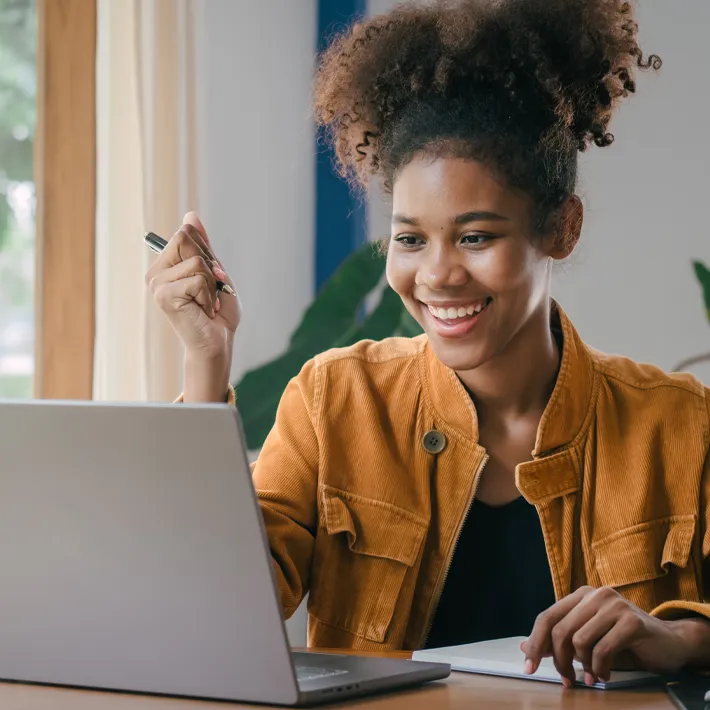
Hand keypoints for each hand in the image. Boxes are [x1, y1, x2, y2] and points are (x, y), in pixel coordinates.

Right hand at [146, 212, 241, 399]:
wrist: (218, 342)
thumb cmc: (217, 313)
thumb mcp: (214, 272)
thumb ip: (203, 246)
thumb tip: (190, 215)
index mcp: (166, 264)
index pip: (186, 233)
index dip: (207, 252)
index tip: (211, 277)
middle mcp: (156, 272)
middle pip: (186, 238)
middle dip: (209, 264)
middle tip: (209, 290)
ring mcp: (157, 283)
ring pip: (195, 261)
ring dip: (211, 284)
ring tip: (206, 303)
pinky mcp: (163, 295)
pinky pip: (197, 279)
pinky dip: (208, 296)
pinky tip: (203, 311)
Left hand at [520, 586, 709, 687]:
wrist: (669, 641)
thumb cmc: (624, 640)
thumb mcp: (588, 639)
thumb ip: (558, 641)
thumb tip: (525, 647)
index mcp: (580, 596)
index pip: (547, 617)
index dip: (535, 643)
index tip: (528, 668)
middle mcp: (595, 594)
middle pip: (560, 630)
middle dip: (559, 661)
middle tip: (567, 681)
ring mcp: (614, 604)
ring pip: (579, 640)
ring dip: (583, 667)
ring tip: (592, 677)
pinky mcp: (631, 620)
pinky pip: (603, 650)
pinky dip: (600, 668)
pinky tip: (605, 675)